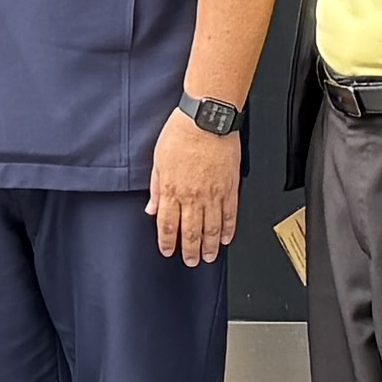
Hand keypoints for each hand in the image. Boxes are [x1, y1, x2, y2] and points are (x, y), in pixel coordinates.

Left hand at [147, 112, 240, 266]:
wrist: (207, 119)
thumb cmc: (181, 132)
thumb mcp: (158, 160)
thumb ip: (156, 188)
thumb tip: (152, 209)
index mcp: (171, 189)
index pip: (168, 225)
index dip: (168, 242)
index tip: (168, 251)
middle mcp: (192, 196)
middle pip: (191, 232)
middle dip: (190, 251)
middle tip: (192, 262)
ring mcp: (213, 193)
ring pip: (211, 228)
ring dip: (210, 246)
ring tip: (209, 257)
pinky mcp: (230, 187)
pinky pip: (230, 214)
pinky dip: (228, 229)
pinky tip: (226, 238)